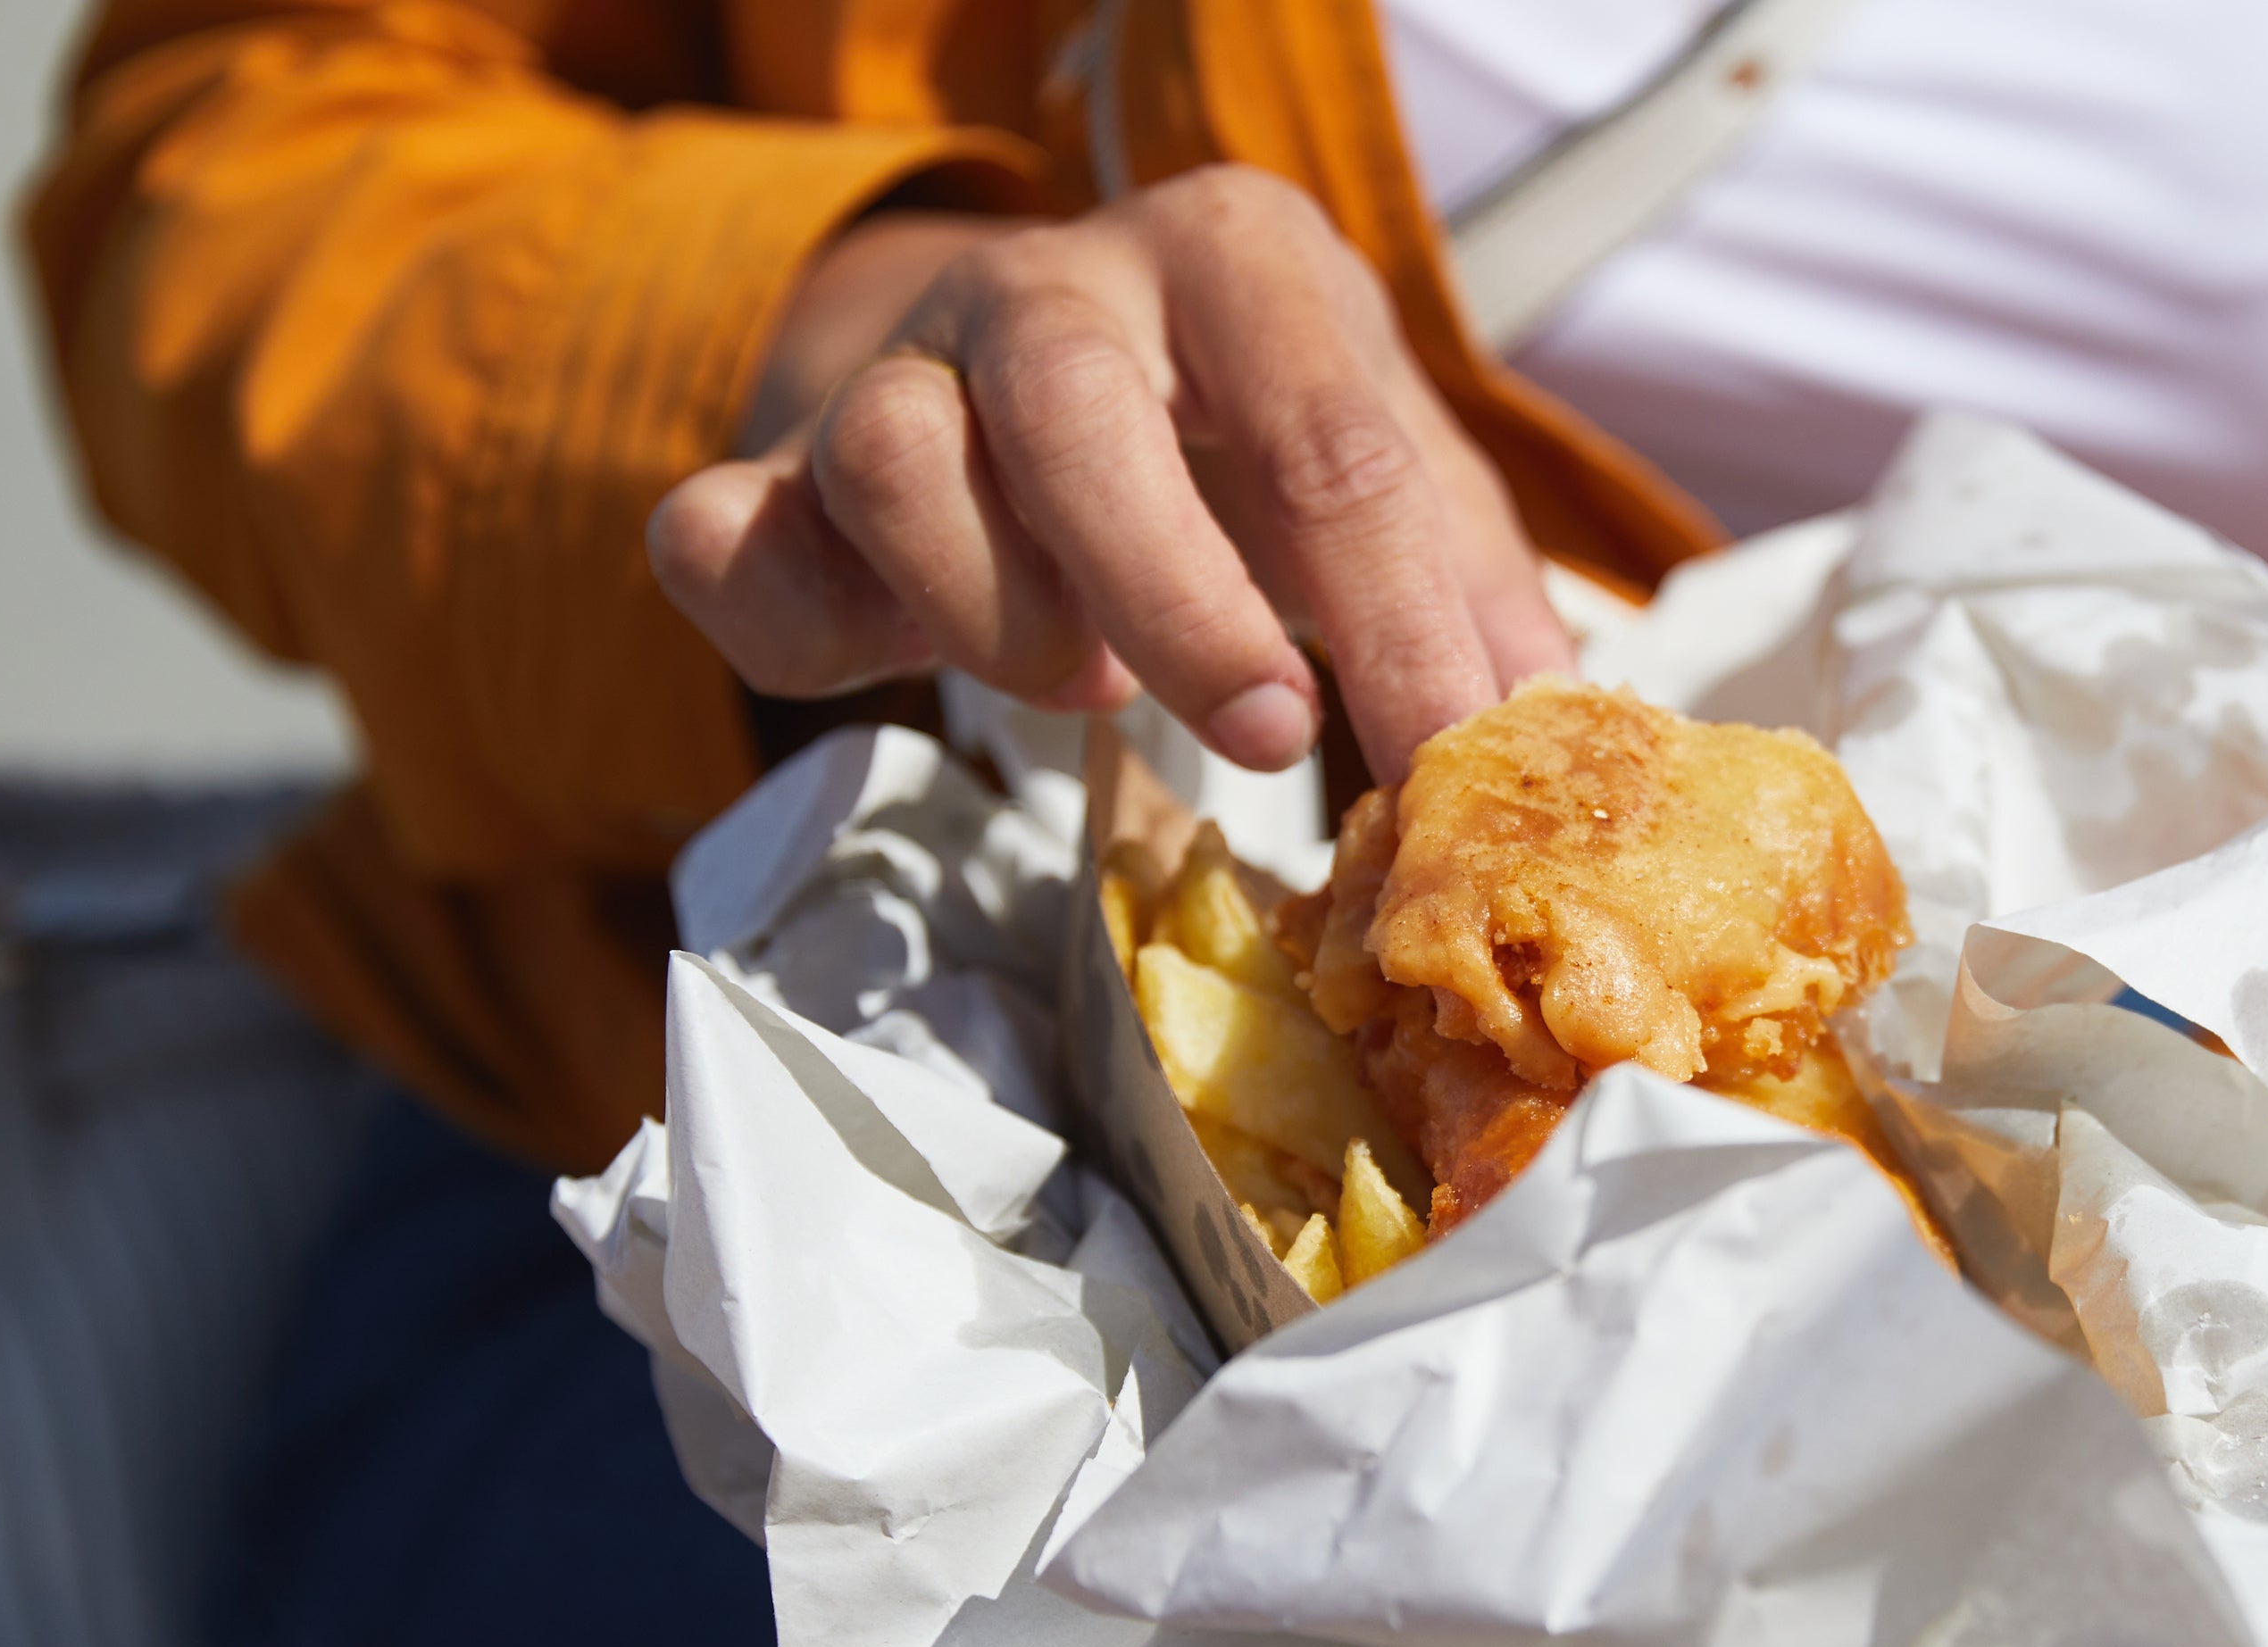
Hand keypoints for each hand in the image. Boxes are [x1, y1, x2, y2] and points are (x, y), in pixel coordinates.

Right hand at [646, 168, 1571, 778]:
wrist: (1038, 372)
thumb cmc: (1244, 443)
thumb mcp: (1385, 473)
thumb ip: (1467, 584)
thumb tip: (1540, 729)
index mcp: (1236, 262)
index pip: (1332, 442)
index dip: (1399, 626)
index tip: (1444, 765)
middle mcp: (1052, 284)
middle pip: (1080, 417)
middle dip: (1184, 606)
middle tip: (1276, 736)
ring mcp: (898, 364)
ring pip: (897, 462)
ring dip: (1003, 618)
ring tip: (1086, 683)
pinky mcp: (775, 465)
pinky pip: (727, 532)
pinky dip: (794, 620)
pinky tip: (879, 660)